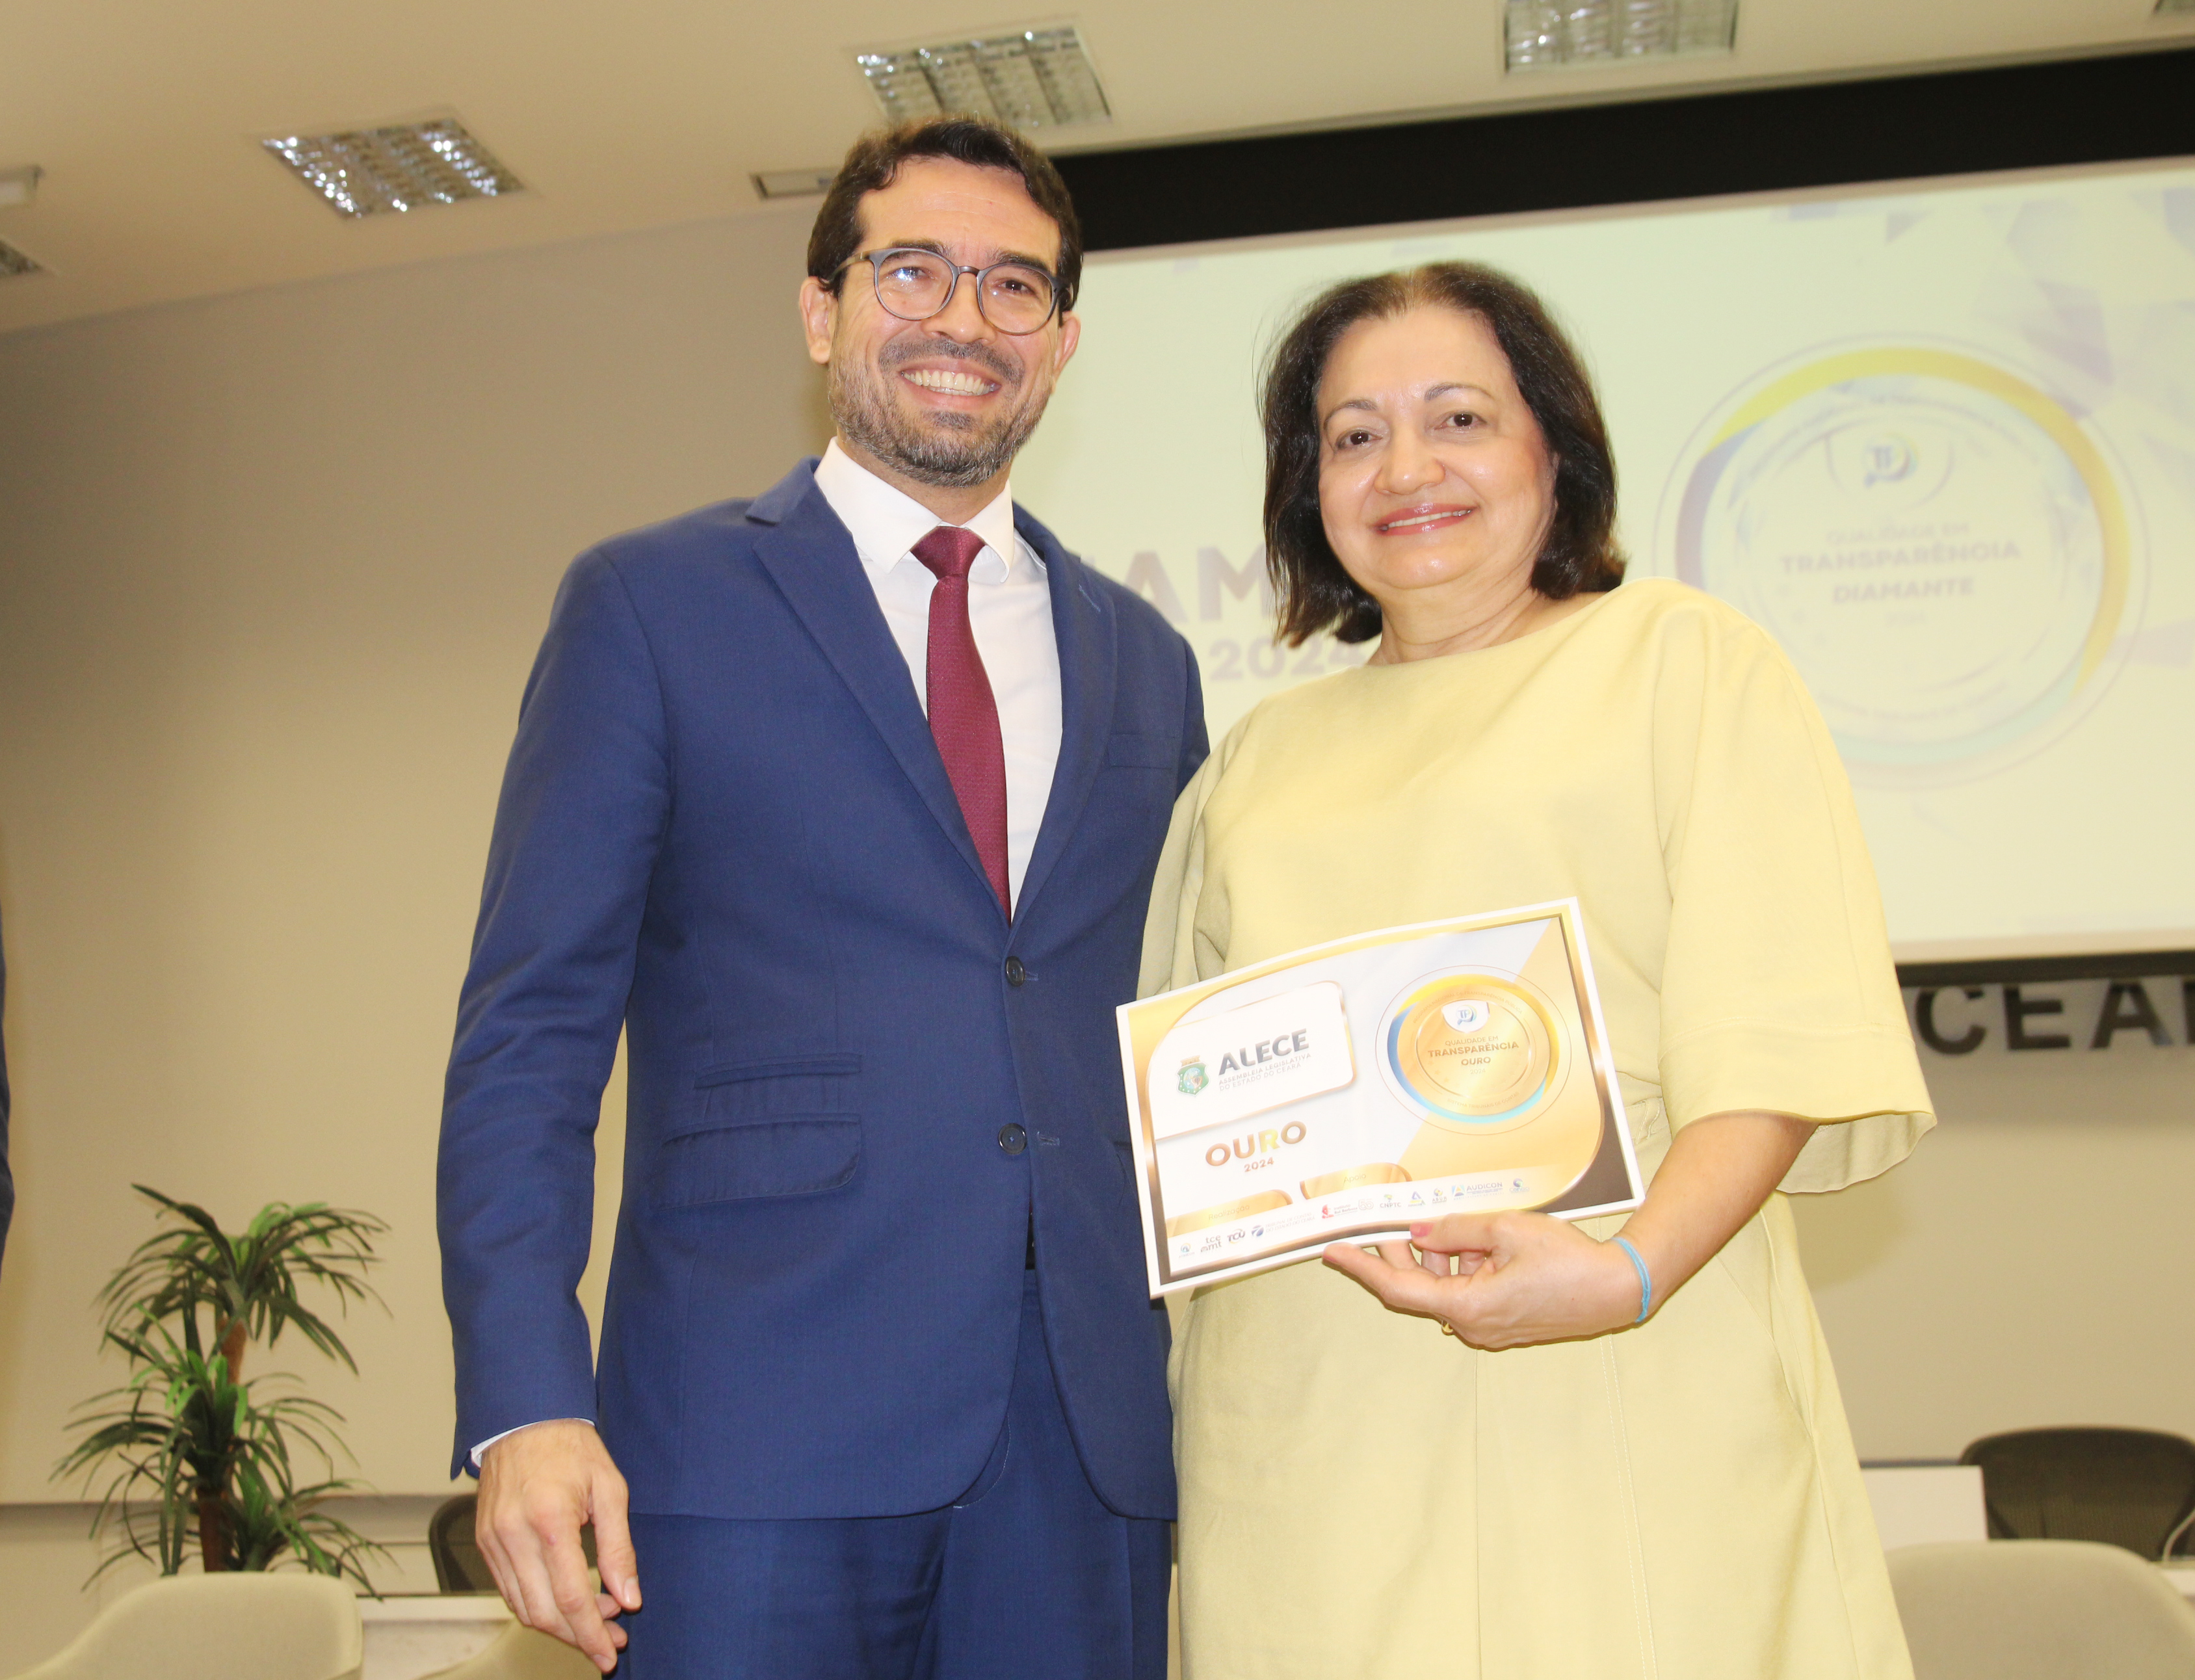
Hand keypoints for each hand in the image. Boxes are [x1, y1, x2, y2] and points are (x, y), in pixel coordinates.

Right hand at [475, 1421, 640, 1672]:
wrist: (524, 1418)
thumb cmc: (572, 1448)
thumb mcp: (611, 1489)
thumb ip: (619, 1548)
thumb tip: (628, 1597)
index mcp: (550, 1522)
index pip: (571, 1598)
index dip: (593, 1633)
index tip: (610, 1653)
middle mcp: (514, 1537)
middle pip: (544, 1613)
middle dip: (579, 1636)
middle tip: (610, 1641)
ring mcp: (493, 1542)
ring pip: (523, 1608)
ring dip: (559, 1626)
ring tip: (595, 1621)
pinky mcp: (484, 1543)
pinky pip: (509, 1591)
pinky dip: (537, 1606)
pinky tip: (565, 1602)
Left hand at [1322, 1212, 1642, 1349]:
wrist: (1615, 1289)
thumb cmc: (1566, 1261)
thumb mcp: (1506, 1231)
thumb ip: (1456, 1230)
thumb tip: (1418, 1231)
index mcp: (1465, 1305)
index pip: (1396, 1286)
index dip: (1361, 1267)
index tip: (1332, 1252)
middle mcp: (1470, 1324)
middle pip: (1418, 1285)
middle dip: (1405, 1251)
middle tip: (1396, 1217)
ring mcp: (1486, 1327)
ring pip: (1445, 1285)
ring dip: (1443, 1255)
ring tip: (1464, 1225)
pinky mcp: (1501, 1322)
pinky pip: (1468, 1291)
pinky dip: (1465, 1267)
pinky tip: (1482, 1242)